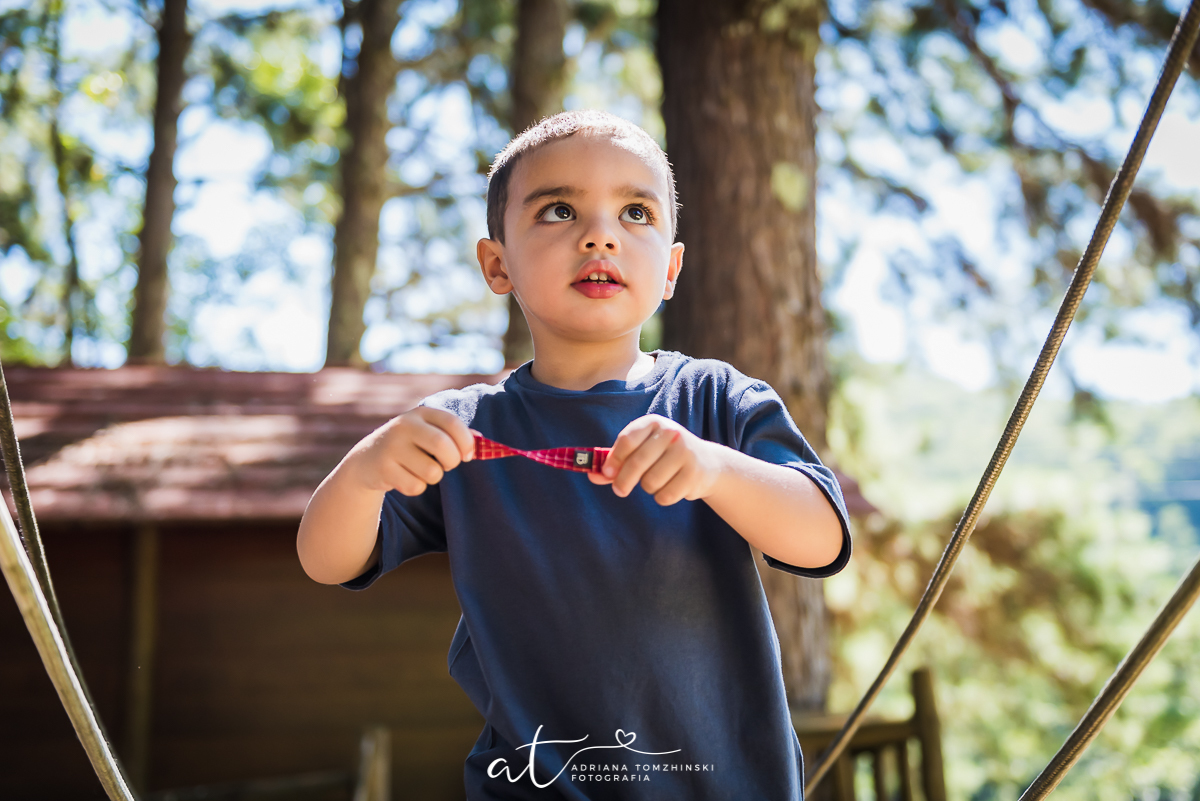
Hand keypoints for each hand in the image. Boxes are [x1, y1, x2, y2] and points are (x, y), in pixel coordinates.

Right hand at [350, 406, 476, 495]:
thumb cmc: (410, 445)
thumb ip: (453, 435)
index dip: (466, 442)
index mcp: (420, 414)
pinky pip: (415, 486)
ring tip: (422, 470)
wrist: (368, 459)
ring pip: (432, 471)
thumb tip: (482, 441)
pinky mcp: (383, 468)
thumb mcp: (428, 432)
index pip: (452, 423)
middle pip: (443, 446)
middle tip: (448, 465)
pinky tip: (406, 478)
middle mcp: (404, 425)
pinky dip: (417, 487)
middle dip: (452, 461)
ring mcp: (391, 446)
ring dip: (434, 477)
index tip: (468, 455)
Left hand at [587, 414, 724, 504]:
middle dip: (623, 481)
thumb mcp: (643, 451)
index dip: (614, 459)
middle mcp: (671, 434)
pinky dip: (663, 497)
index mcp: (653, 423)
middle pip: (637, 463)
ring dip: (648, 488)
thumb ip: (618, 462)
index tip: (607, 474)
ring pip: (650, 482)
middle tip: (620, 490)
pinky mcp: (694, 474)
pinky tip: (672, 487)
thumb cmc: (664, 456)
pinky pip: (665, 495)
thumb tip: (593, 475)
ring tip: (657, 481)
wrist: (707, 464)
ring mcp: (685, 453)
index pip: (627, 440)